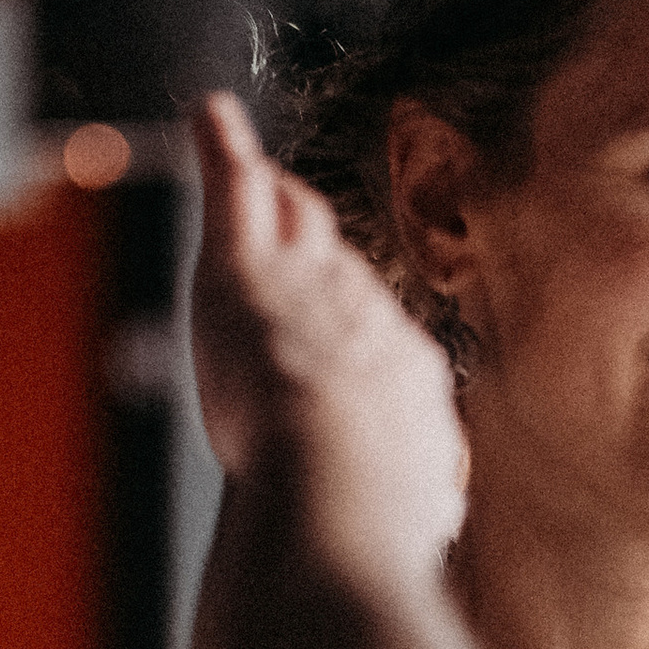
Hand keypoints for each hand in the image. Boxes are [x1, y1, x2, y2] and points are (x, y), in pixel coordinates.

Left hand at [189, 93, 464, 577]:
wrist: (338, 480)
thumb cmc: (375, 520)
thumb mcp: (418, 517)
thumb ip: (422, 511)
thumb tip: (440, 534)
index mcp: (405, 380)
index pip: (377, 337)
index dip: (355, 328)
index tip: (342, 332)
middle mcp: (365, 315)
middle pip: (341, 268)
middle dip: (320, 249)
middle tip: (299, 221)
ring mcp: (305, 283)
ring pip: (295, 222)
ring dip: (278, 199)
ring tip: (256, 169)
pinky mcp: (243, 265)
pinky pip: (234, 190)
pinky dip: (221, 148)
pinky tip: (207, 114)